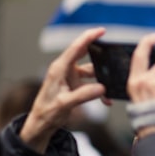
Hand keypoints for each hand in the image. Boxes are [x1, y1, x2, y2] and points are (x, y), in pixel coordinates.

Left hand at [19, 27, 108, 151]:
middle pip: (85, 54)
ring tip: (112, 82)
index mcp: (59, 69)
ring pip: (91, 70)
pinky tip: (106, 99)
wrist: (41, 124)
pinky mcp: (75, 85)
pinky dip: (100, 89)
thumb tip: (102, 88)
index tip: (101, 30)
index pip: (76, 48)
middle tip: (113, 48)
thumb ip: (83, 95)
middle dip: (99, 51)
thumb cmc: (47, 112)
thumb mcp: (65, 104)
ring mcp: (71, 77)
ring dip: (102, 76)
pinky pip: (91, 83)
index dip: (89, 37)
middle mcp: (65, 70)